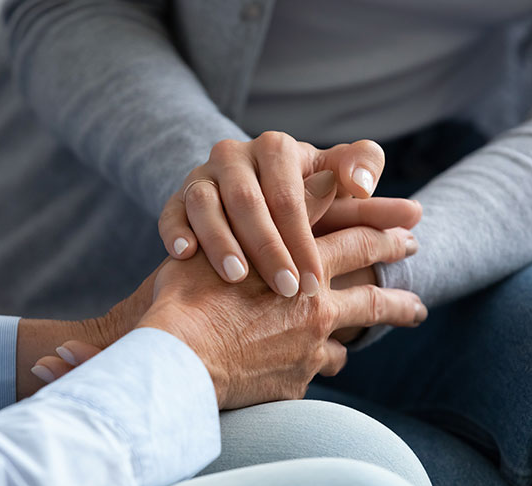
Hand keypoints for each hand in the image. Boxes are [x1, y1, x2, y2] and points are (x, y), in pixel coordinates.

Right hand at [139, 224, 424, 408]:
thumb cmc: (192, 294)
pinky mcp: (292, 383)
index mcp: (307, 270)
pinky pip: (316, 371)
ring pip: (347, 344)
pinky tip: (324, 363)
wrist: (177, 362)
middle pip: (371, 301)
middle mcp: (317, 311)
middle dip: (398, 300)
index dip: (385, 234)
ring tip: (383, 334)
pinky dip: (321, 363)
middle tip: (418, 305)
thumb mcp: (234, 241)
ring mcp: (307, 351)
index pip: (358, 243)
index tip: (410, 232)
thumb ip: (288, 213)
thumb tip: (330, 182)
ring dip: (366, 336)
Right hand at [158, 132, 385, 297]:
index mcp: (276, 149)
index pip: (288, 194)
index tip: (316, 283)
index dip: (302, 238)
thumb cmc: (308, 196)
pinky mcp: (176, 199)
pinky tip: (184, 254)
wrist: (254, 202)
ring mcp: (201, 176)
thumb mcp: (337, 179)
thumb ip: (359, 171)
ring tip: (237, 277)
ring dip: (220, 242)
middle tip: (285, 290)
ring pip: (204, 204)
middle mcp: (234, 156)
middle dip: (267, 248)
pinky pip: (170, 213)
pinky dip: (175, 231)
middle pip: (246, 201)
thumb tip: (361, 184)